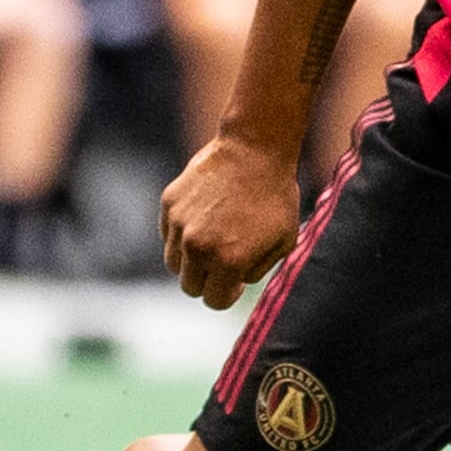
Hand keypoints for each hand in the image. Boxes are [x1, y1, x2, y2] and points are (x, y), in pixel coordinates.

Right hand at [160, 136, 304, 308]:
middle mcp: (198, 247)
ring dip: (190, 259)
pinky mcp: (169, 204)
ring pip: (174, 263)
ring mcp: (179, 225)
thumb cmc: (275, 196)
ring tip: (212, 239)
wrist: (254, 149)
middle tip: (222, 262)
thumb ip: (257, 271)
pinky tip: (204, 216)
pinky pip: (168, 234)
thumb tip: (236, 282)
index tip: (234, 282)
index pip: (213, 301)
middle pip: (190, 286)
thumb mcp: (283, 241)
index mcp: (228, 262)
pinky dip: (181, 233)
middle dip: (207, 280)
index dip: (226, 295)